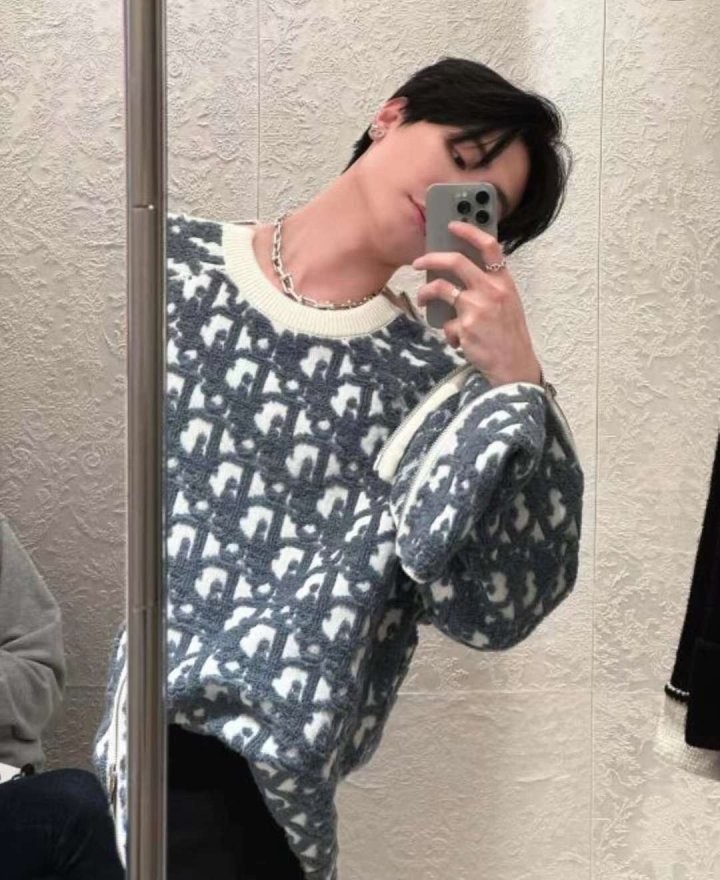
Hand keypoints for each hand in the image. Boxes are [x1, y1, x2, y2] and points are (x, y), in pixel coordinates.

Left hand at [413, 221, 542, 387]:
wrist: (514, 367)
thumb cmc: (508, 336)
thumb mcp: (507, 304)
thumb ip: (489, 286)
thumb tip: (458, 274)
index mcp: (504, 282)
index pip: (490, 247)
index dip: (470, 231)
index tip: (453, 224)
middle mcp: (491, 291)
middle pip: (456, 262)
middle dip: (431, 258)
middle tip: (418, 262)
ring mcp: (477, 308)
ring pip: (440, 289)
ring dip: (425, 293)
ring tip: (422, 300)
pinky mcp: (464, 327)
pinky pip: (446, 324)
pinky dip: (448, 333)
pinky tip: (457, 341)